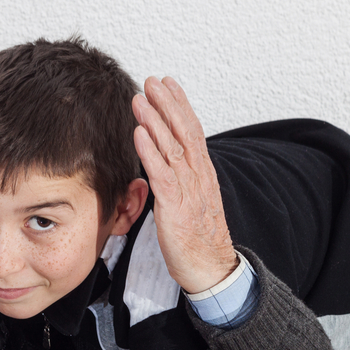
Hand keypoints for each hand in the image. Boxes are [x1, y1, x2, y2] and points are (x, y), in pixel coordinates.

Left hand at [132, 76, 238, 292]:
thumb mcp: (192, 202)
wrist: (211, 270)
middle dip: (168, 103)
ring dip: (155, 120)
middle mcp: (198, 176)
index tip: (168, 84)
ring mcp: (188, 190)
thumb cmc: (199, 240)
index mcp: (203, 174)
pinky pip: (162, 174)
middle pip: (184, 131)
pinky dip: (150, 151)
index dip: (180, 106)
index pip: (193, 131)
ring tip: (140, 98)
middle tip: (153, 79)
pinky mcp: (175, 207)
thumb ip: (182, 180)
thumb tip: (168, 163)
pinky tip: (139, 133)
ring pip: (172, 147)